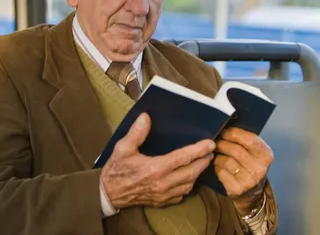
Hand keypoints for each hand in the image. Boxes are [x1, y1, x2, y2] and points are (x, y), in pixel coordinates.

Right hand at [101, 113, 215, 209]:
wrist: (108, 193)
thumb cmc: (116, 169)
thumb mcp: (122, 148)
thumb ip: (136, 133)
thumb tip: (146, 117)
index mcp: (155, 168)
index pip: (183, 158)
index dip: (198, 150)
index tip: (209, 144)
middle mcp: (162, 183)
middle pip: (191, 172)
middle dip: (203, 161)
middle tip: (210, 152)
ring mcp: (163, 194)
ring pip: (189, 184)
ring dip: (198, 173)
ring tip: (202, 162)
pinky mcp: (161, 201)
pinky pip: (181, 194)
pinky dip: (188, 185)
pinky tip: (188, 177)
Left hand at [213, 127, 273, 215]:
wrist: (252, 192)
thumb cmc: (250, 164)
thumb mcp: (254, 151)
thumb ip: (244, 139)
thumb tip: (225, 125)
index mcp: (266, 155)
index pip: (249, 140)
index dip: (233, 134)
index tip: (223, 131)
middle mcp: (260, 169)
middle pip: (235, 150)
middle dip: (222, 143)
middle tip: (214, 141)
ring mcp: (249, 181)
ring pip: (225, 161)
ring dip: (217, 155)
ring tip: (216, 153)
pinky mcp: (236, 189)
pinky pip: (220, 172)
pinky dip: (216, 166)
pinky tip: (218, 165)